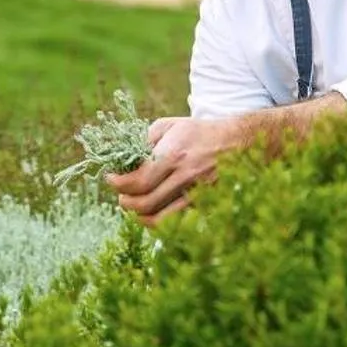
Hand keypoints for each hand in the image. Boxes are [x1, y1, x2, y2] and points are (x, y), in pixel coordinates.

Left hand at [107, 115, 237, 226]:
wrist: (235, 141)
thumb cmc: (197, 132)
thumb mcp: (169, 125)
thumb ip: (144, 140)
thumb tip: (123, 157)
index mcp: (173, 154)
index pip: (138, 181)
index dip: (118, 184)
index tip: (111, 179)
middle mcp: (184, 176)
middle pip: (145, 204)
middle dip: (125, 203)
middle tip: (120, 195)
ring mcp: (195, 193)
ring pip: (159, 220)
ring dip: (139, 216)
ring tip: (133, 206)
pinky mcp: (203, 204)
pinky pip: (175, 221)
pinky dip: (159, 221)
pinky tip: (152, 211)